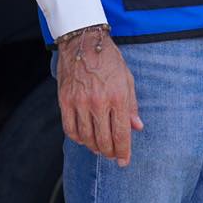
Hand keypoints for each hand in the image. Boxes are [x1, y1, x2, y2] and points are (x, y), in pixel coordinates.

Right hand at [56, 26, 142, 166]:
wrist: (84, 41)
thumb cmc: (109, 60)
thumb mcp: (127, 79)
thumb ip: (131, 105)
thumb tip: (137, 127)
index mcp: (118, 96)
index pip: (121, 133)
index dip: (123, 151)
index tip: (124, 161)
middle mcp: (98, 102)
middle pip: (103, 139)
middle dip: (110, 152)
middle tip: (112, 156)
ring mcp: (80, 102)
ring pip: (86, 137)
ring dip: (94, 147)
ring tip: (100, 149)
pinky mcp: (65, 101)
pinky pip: (70, 129)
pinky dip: (77, 138)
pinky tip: (84, 139)